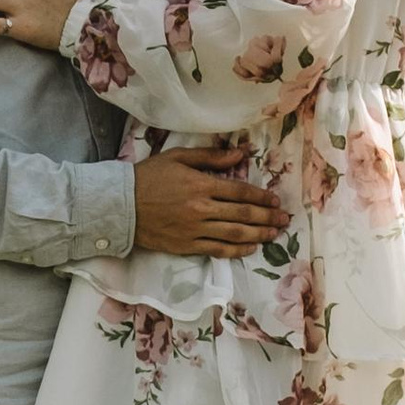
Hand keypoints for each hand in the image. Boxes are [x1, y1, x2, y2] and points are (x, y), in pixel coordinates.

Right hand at [131, 148, 282, 257]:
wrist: (120, 205)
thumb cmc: (148, 176)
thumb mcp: (178, 157)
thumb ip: (210, 156)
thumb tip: (240, 154)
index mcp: (200, 185)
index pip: (239, 192)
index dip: (261, 197)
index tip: (274, 200)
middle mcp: (201, 209)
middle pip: (242, 215)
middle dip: (267, 217)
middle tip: (284, 219)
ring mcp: (194, 230)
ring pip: (234, 234)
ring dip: (258, 234)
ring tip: (274, 234)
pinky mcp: (186, 246)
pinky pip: (217, 250)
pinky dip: (237, 250)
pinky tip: (250, 248)